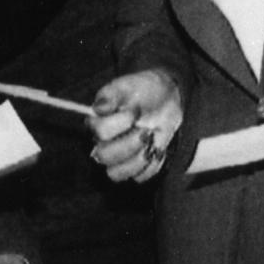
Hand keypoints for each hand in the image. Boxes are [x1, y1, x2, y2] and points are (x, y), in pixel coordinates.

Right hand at [89, 68, 182, 182]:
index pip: (99, 131)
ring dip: (139, 159)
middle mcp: (103, 143)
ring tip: (152, 141)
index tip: (135, 112)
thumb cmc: (143, 91)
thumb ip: (112, 95)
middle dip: (130, 144)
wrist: (166, 99)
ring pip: (116, 174)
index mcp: (98, 122)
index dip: (119, 123)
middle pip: (104, 156)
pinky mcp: (134, 167)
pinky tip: (158, 149)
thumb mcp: (128, 85)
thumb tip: (99, 107)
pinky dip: (152, 164)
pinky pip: (139, 177)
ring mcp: (118, 157)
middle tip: (147, 130)